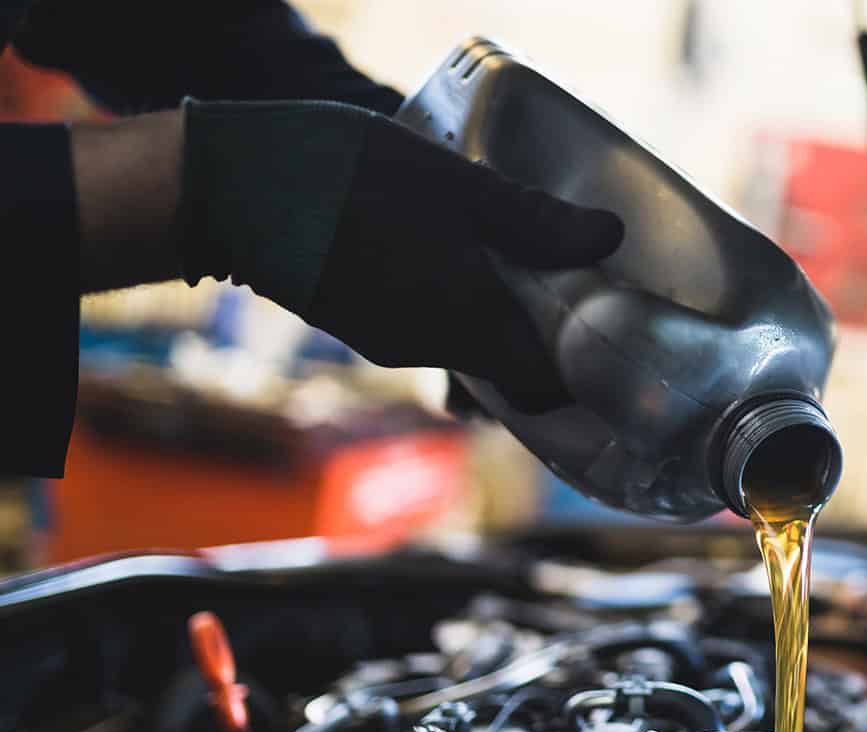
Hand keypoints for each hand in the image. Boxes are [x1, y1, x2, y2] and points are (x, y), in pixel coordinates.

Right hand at [175, 100, 622, 410]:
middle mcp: (428, 348)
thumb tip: (606, 237)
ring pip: (469, 349)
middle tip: (575, 292)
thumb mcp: (452, 184)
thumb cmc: (341, 178)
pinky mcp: (362, 324)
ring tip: (520, 268)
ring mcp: (389, 342)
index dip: (579, 369)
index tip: (606, 335)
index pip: (542, 385)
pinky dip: (458, 309)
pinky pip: (431, 332)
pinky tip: (460, 260)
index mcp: (464, 323)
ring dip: (499, 320)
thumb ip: (530, 219)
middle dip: (545, 341)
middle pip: (509, 371)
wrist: (226, 190)